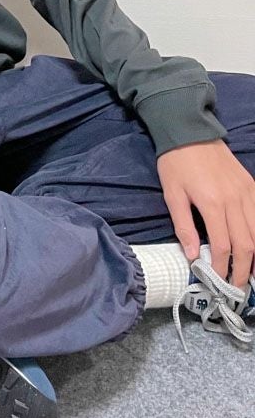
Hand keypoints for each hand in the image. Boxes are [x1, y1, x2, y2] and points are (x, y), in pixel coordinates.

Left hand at [157, 139, 254, 286]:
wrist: (189, 130)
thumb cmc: (175, 162)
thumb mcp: (172, 194)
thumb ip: (183, 226)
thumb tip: (193, 256)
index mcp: (212, 203)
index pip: (224, 246)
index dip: (224, 268)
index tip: (220, 282)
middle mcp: (235, 200)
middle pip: (247, 245)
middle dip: (245, 270)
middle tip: (238, 287)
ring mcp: (247, 192)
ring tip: (252, 274)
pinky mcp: (252, 186)